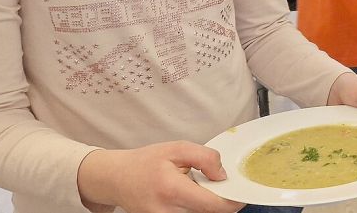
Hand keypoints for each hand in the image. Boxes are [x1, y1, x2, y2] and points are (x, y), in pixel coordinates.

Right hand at [76, 142, 242, 212]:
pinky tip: (192, 197)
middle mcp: (167, 212)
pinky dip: (197, 209)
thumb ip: (204, 158)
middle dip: (221, 202)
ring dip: (208, 206)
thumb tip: (223, 175)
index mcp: (172, 190)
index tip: (241, 193)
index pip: (213, 206)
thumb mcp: (176, 149)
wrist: (115, 179)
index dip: (232, 201)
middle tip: (221, 186)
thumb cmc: (145, 162)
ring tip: (202, 189)